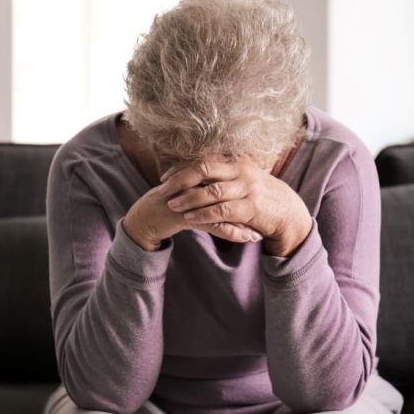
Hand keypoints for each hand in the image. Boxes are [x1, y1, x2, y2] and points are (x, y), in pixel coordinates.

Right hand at [123, 183, 266, 251]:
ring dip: (244, 222)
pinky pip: (212, 223)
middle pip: (231, 193)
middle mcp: (196, 182)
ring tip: (259, 235)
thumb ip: (211, 191)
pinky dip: (230, 232)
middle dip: (251, 208)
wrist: (144, 216)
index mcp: (201, 174)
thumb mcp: (193, 195)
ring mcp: (189, 197)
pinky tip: (244, 239)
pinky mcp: (183, 213)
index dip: (249, 194)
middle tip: (268, 221)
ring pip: (224, 208)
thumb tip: (234, 194)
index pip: (231, 182)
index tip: (267, 206)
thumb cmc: (171, 204)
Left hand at [158, 158, 312, 256]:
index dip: (181, 168)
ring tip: (172, 205)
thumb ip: (224, 175)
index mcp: (237, 162)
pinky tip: (190, 219)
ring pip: (212, 191)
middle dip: (180, 180)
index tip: (164, 176)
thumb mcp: (245, 180)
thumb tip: (197, 173)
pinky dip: (204, 214)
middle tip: (162, 189)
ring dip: (189, 198)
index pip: (203, 160)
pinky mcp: (251, 207)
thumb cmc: (262, 197)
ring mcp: (248, 188)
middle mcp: (241, 171)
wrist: (289, 213)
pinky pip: (222, 210)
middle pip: (204, 170)